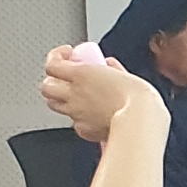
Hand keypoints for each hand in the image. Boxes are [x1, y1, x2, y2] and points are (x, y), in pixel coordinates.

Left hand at [42, 45, 166, 141]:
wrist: (140, 122)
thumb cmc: (137, 98)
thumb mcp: (126, 75)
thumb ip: (113, 69)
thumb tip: (109, 65)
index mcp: (82, 74)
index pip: (52, 64)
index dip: (56, 57)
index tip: (66, 56)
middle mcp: (74, 94)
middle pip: (46, 86)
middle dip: (53, 81)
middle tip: (64, 78)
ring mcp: (77, 113)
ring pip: (54, 105)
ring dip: (60, 99)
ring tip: (74, 97)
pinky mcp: (84, 130)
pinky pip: (75, 123)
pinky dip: (80, 119)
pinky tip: (91, 116)